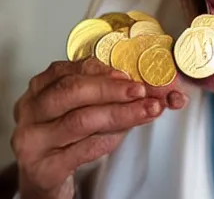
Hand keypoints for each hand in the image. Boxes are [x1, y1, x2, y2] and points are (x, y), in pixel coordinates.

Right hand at [10, 58, 188, 198]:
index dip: (104, 71)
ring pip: (80, 120)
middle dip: (112, 90)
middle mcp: (31, 111)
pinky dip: (108, 140)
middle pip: (72, 91)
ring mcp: (33, 140)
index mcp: (40, 88)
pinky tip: (125, 134)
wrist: (42, 180)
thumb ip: (104, 94)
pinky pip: (81, 150)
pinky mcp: (42, 169)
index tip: (131, 74)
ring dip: (120, 114)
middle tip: (141, 91)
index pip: (72, 70)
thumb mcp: (79, 108)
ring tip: (145, 110)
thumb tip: (142, 86)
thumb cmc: (64, 137)